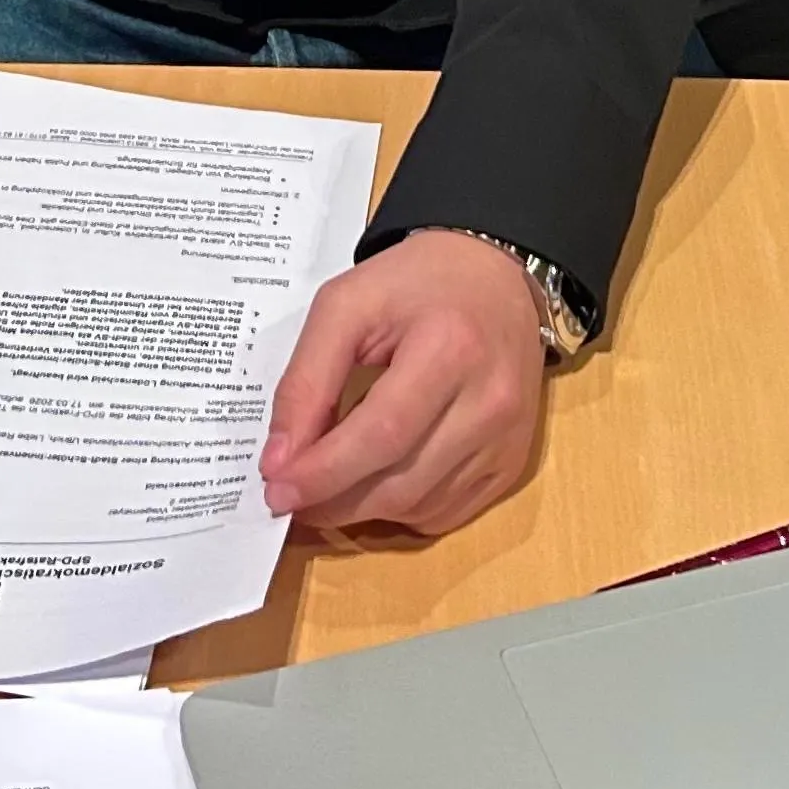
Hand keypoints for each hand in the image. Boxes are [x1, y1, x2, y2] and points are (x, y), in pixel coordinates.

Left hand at [260, 232, 547, 538]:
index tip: (276, 489)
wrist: (494, 275)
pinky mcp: (512, 463)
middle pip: (400, 483)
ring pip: (419, 507)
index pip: (380, 434)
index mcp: (450, 349)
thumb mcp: (346, 305)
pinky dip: (400, 508)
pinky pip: (444, 512)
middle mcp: (490, 403)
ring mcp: (507, 440)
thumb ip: (307, 379)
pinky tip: (379, 476)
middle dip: (333, 501)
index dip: (323, 472)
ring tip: (332, 478)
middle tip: (290, 496)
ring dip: (362, 507)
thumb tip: (281, 460)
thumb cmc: (415, 283)